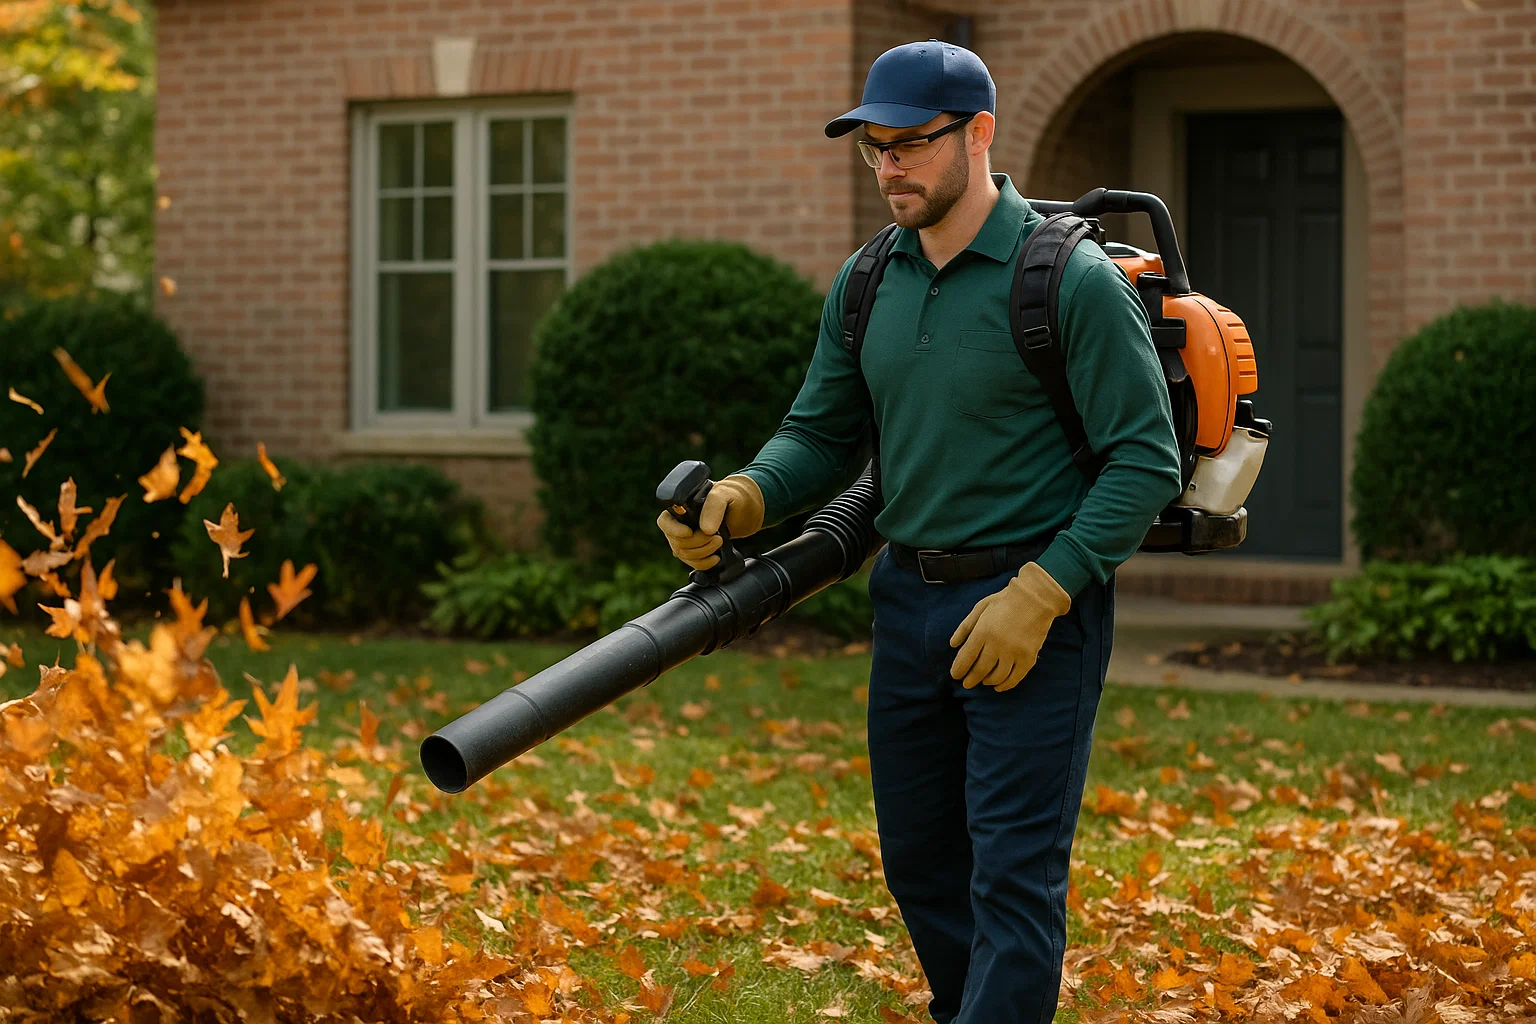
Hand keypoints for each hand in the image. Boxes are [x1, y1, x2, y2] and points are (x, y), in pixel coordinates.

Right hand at [656, 473, 765, 569]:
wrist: (747, 509)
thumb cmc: (734, 496)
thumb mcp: (725, 494)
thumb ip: (714, 506)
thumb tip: (705, 529)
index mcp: (682, 507)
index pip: (665, 522)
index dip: (674, 530)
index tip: (689, 533)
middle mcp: (681, 523)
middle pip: (676, 542)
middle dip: (697, 543)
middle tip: (716, 536)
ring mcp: (687, 538)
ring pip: (683, 554)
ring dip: (703, 553)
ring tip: (719, 542)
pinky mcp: (697, 550)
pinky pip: (692, 563)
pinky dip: (704, 563)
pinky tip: (715, 557)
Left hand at [949, 561, 1071, 690]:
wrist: (1036, 599)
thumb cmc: (1004, 601)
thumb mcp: (980, 608)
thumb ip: (965, 627)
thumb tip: (952, 645)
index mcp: (983, 631)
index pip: (966, 658)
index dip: (958, 670)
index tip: (955, 675)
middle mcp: (997, 644)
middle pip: (980, 670)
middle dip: (970, 680)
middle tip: (966, 684)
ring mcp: (1014, 652)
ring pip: (997, 677)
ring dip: (987, 682)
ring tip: (983, 681)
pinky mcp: (1028, 657)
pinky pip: (1015, 678)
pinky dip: (1005, 685)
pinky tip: (999, 686)